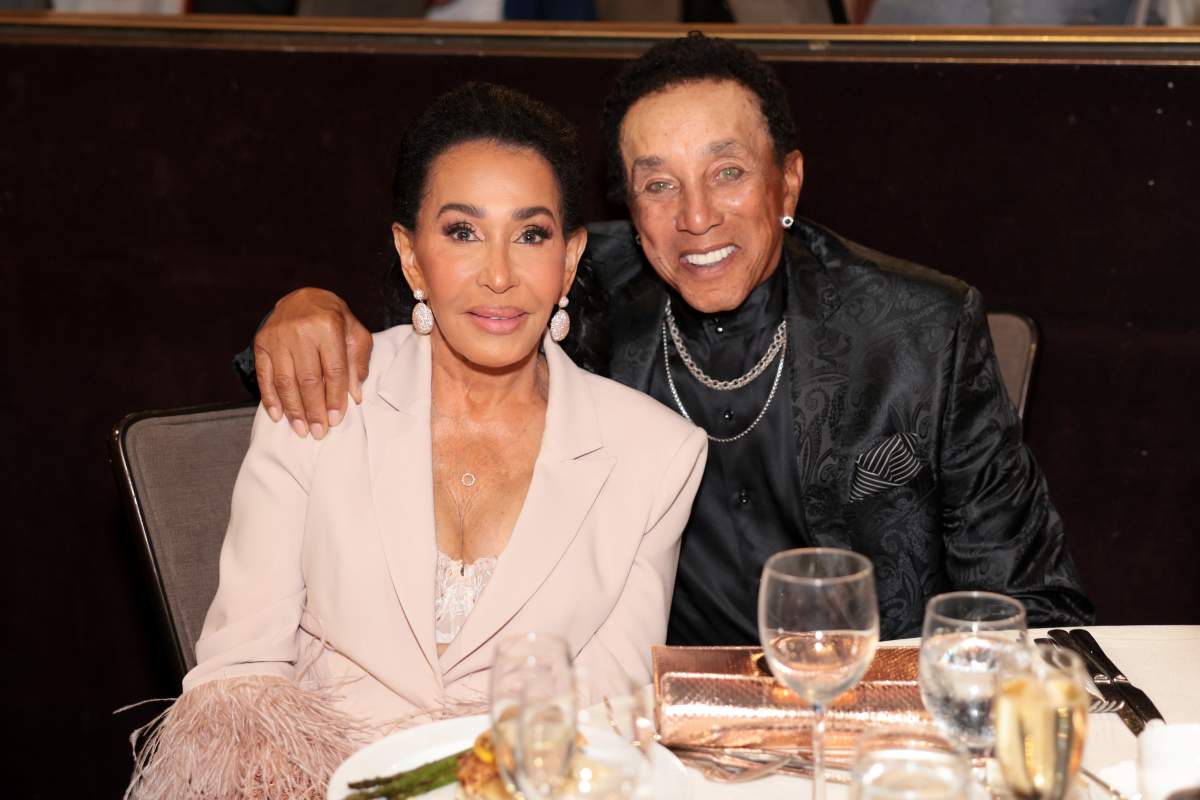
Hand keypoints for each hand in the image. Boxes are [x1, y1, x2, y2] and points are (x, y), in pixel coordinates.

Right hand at [253, 287, 371, 438]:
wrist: (303, 298)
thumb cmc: (333, 319)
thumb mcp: (355, 334)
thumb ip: (357, 363)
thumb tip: (354, 396)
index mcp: (328, 326)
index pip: (334, 370)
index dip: (335, 398)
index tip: (336, 420)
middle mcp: (301, 330)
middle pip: (308, 379)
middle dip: (314, 410)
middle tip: (318, 432)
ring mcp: (278, 336)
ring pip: (286, 381)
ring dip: (294, 410)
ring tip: (301, 429)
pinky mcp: (262, 342)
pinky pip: (265, 375)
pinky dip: (270, 398)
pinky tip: (278, 416)